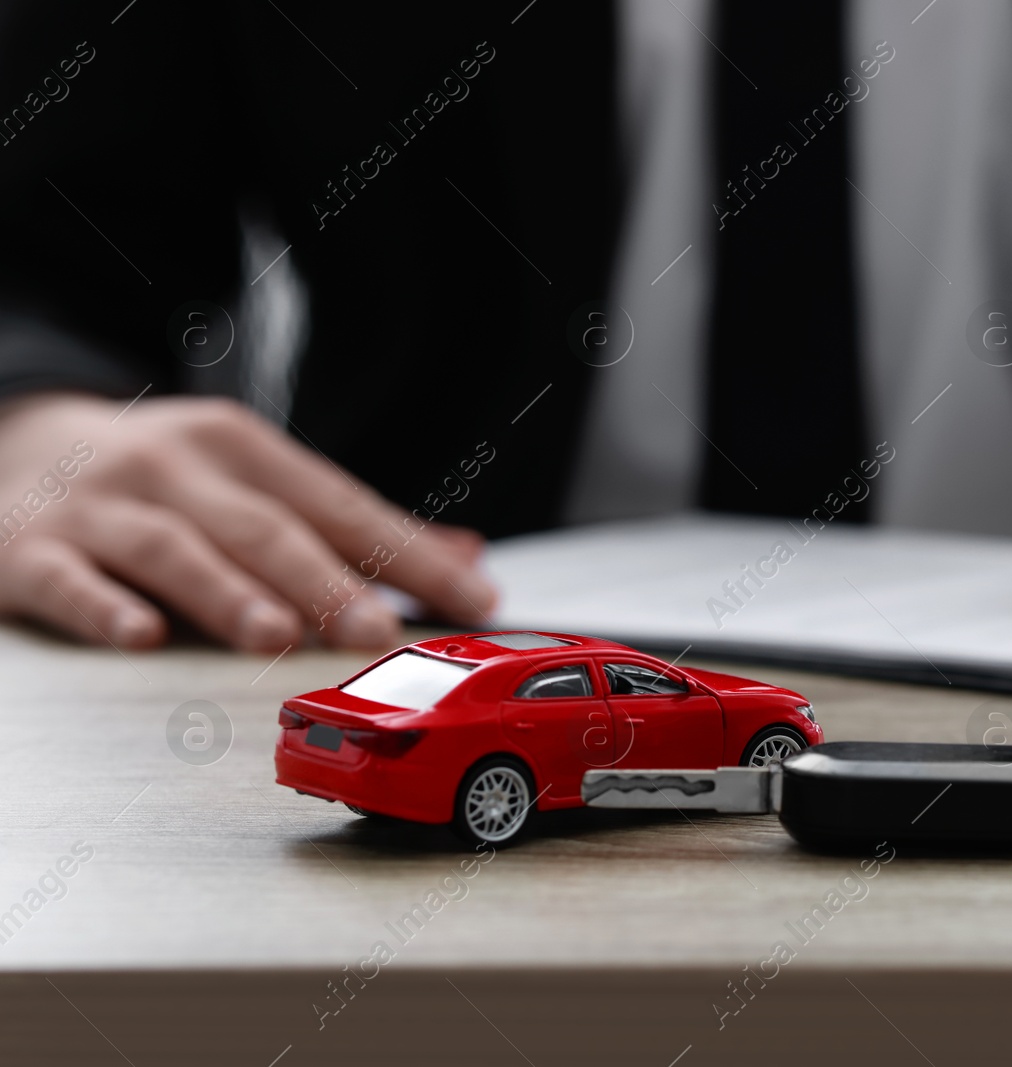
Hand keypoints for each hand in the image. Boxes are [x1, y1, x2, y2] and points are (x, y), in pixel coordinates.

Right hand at [0, 392, 498, 650]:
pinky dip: (105, 607)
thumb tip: (466, 559)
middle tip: (376, 629)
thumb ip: (356, 528)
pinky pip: (71, 580)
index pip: (344, 506)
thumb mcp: (256, 481)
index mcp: (244, 449)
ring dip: (229, 593)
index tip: (472, 600)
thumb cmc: (162, 477)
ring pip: (175, 549)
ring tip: (278, 634)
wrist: (16, 439)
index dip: (411, 556)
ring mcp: (103, 507)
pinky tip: (142, 636)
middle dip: (326, 581)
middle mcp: (178, 468)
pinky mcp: (32, 551)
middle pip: (265, 528)